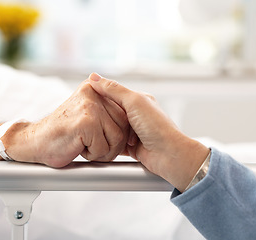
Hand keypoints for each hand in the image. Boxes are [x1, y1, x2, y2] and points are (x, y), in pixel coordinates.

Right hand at [2, 80, 129, 167]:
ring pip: (117, 138)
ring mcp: (90, 106)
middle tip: (91, 144)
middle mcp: (94, 92)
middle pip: (124, 126)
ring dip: (102, 151)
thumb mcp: (85, 114)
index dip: (118, 134)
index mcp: (95, 89)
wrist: (34, 143)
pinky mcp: (86, 122)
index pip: (125, 114)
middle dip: (111, 144)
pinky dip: (92, 155)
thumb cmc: (60, 134)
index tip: (102, 138)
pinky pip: (104, 147)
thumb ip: (106, 107)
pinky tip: (77, 147)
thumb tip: (126, 107)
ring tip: (84, 145)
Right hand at [88, 73, 208, 190]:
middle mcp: (138, 115)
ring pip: (113, 128)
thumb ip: (113, 90)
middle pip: (112, 112)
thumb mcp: (133, 102)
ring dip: (107, 130)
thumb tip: (94, 77)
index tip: (87, 97)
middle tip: (90, 116)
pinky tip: (103, 143)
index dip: (101, 95)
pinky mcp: (132, 147)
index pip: (115, 94)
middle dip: (103, 115)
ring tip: (96, 130)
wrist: (168, 155)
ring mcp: (135, 131)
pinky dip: (109, 143)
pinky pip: (115, 142)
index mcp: (140, 100)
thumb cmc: (157, 127)